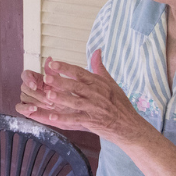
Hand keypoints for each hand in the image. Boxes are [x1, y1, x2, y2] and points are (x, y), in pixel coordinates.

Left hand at [16, 50, 151, 144]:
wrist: (129, 125)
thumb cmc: (120, 104)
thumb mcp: (111, 83)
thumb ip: (100, 68)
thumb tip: (96, 50)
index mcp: (99, 83)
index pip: (80, 73)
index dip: (66, 68)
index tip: (53, 64)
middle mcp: (97, 94)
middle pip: (76, 86)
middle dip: (61, 81)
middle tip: (46, 77)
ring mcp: (95, 108)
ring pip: (75, 102)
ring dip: (62, 98)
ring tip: (48, 95)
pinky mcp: (93, 121)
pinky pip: (76, 119)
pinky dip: (64, 118)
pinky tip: (52, 117)